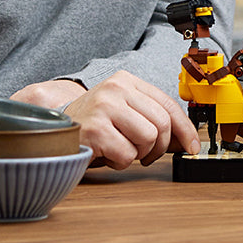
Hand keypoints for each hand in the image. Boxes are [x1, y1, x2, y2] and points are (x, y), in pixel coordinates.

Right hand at [11, 70, 199, 168]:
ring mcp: (104, 107)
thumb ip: (149, 116)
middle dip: (158, 146)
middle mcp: (116, 89)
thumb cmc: (92, 123)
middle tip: (146, 155)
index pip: (167, 103)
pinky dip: (120, 162)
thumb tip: (185, 139)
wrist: (51, 129)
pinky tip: (106, 154)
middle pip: (161, 124)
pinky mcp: (95, 129)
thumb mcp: (122, 110)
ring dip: (138, 154)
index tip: (192, 146)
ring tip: (121, 150)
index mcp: (126, 80)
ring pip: (148, 138)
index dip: (184, 128)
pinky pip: (127, 155)